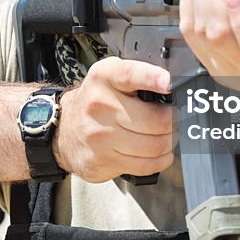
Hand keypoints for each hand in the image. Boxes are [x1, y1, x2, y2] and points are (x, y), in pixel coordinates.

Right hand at [53, 57, 173, 182]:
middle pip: (155, 120)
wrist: (64, 130)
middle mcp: (99, 105)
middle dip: (172, 122)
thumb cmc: (97, 102)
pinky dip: (160, 160)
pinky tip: (158, 153)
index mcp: (104, 77)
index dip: (152, 78)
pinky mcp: (102, 160)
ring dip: (168, 143)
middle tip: (174, 120)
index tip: (168, 83)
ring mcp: (99, 136)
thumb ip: (139, 77)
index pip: (130, 74)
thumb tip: (175, 84)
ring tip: (166, 136)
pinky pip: (145, 165)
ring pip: (153, 146)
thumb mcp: (110, 77)